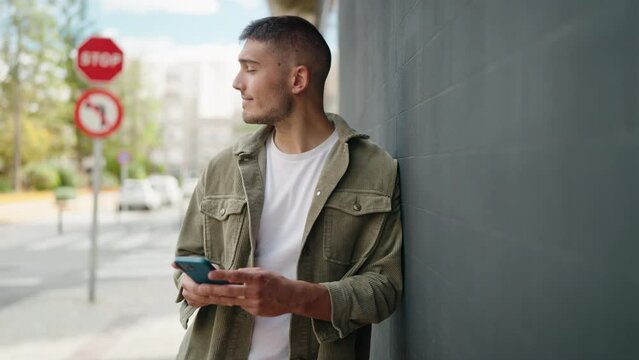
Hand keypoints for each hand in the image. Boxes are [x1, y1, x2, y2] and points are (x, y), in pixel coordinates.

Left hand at [172, 263, 330, 319]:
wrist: (290, 297)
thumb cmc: (275, 281)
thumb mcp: (262, 272)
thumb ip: (246, 273)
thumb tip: (231, 273)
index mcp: (256, 278)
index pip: (236, 275)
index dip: (222, 275)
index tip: (209, 273)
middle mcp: (254, 291)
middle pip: (228, 291)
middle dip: (212, 289)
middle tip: (198, 287)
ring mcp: (253, 303)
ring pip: (230, 300)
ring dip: (215, 297)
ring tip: (203, 294)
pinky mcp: (254, 311)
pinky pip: (239, 305)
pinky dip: (230, 301)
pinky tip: (220, 298)